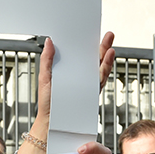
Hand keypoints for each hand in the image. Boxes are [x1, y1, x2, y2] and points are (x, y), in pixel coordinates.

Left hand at [19, 31, 115, 153]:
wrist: (52, 120)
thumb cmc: (47, 101)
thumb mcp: (45, 77)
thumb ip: (47, 59)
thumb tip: (49, 41)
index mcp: (70, 71)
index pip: (80, 55)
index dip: (86, 44)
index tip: (90, 33)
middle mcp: (81, 77)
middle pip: (94, 59)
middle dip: (102, 46)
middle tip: (108, 34)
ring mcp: (87, 84)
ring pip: (100, 67)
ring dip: (106, 56)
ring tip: (110, 45)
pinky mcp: (91, 92)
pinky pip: (100, 79)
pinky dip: (105, 68)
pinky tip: (107, 59)